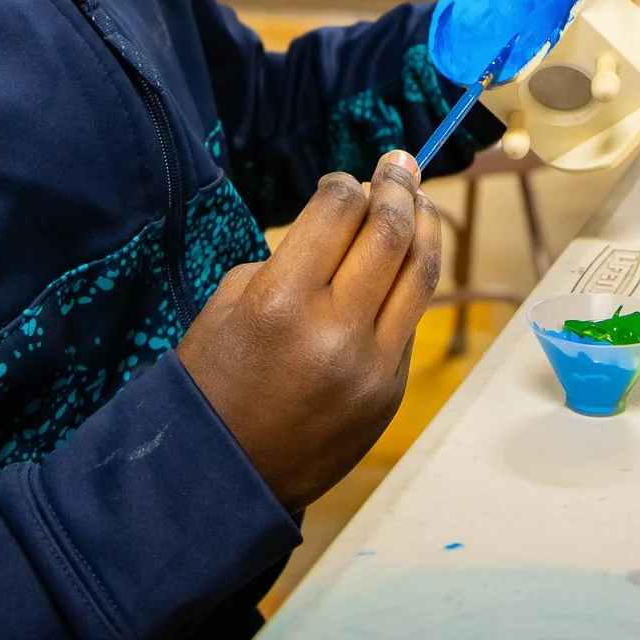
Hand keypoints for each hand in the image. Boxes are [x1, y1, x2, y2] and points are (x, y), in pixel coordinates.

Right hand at [176, 151, 441, 510]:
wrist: (225, 475)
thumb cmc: (214, 381)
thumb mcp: (229, 305)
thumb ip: (289, 261)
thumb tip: (343, 226)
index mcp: (281, 302)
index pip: (338, 212)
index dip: (345, 185)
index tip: (343, 182)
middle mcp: (335, 331)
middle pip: (390, 233)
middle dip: (398, 187)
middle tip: (400, 164)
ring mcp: (372, 366)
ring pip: (419, 274)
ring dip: (425, 226)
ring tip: (419, 200)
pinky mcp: (390, 391)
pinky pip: (409, 320)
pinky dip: (409, 283)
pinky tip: (404, 262)